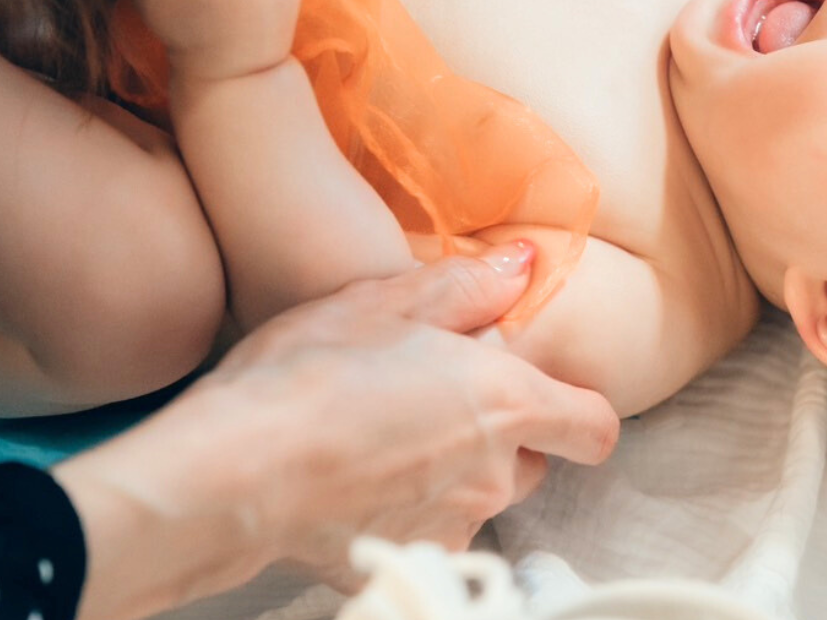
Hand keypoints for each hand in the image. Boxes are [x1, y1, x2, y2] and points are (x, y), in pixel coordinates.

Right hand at [53, 253, 619, 618]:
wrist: (232, 473)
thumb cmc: (307, 374)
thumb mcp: (385, 302)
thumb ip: (468, 287)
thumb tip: (523, 266)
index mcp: (507, 402)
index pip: (593, 427)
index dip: (576, 412)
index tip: (545, 395)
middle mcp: (493, 474)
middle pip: (529, 462)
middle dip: (497, 436)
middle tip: (432, 401)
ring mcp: (451, 527)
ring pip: (478, 500)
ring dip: (450, 475)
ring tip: (382, 438)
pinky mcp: (405, 560)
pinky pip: (427, 536)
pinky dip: (404, 514)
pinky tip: (354, 483)